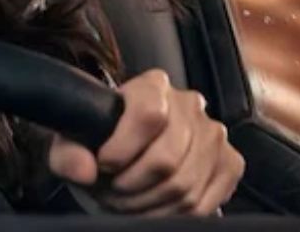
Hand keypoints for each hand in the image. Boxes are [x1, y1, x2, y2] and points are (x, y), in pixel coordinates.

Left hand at [47, 69, 243, 215]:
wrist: (129, 151)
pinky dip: (174, 214)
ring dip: (148, 204)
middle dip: (131, 186)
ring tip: (127, 200)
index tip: (104, 165)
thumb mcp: (73, 141)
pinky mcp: (230, 163)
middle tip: (112, 191)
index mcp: (153, 86)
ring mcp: (214, 134)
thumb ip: (69, 152)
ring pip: (184, 186)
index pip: (149, 114)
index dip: (123, 148)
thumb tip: (84, 169)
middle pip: (166, 159)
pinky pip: (204, 203)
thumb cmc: (101, 142)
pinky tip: (154, 206)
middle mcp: (190, 104)